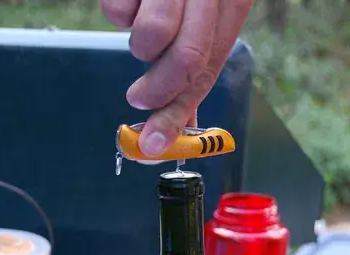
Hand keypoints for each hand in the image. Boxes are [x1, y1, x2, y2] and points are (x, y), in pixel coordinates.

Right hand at [101, 0, 252, 155]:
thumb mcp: (209, 17)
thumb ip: (194, 67)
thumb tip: (177, 125)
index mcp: (231, 6)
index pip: (207, 72)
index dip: (178, 115)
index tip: (153, 145)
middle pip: (186, 60)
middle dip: (157, 94)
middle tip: (139, 101)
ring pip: (151, 35)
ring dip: (138, 47)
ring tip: (142, 31)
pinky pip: (117, 10)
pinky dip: (118, 13)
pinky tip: (133, 0)